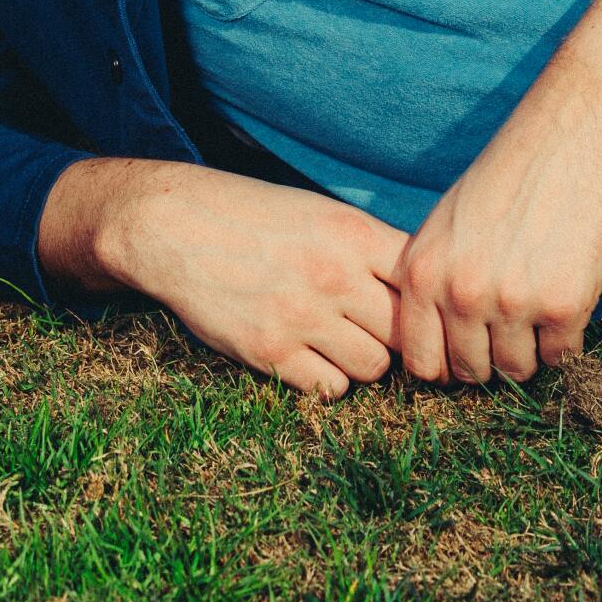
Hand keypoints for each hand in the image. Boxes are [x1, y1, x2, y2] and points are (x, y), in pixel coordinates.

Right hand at [40, 158, 405, 399]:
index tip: (417, 310)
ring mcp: (301, 316)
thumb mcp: (321, 213)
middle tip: (378, 333)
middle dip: (397, 338)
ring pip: (374, 367)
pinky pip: (330, 388)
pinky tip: (312, 356)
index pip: (420, 283)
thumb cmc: (256, 218)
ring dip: (364, 361)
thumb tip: (422, 290)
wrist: (176, 226)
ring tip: (341, 342)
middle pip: (405, 333)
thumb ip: (369, 247)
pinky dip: (328, 380)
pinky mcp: (270, 351)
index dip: (425, 302)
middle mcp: (333, 275)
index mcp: (352, 234)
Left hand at [391, 112, 601, 387]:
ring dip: (531, 352)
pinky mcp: (565, 304)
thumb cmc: (507, 174)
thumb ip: (433, 281)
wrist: (569, 132)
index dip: (447, 365)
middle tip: (512, 331)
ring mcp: (512, 302)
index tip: (468, 352)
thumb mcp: (444, 223)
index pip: (421, 363)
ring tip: (539, 311)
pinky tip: (568, 301)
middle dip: (491, 360)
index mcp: (422, 273)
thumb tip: (436, 348)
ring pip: (517, 370)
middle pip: (471, 372)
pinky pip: (562, 356)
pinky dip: (567, 340)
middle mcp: (460, 293)